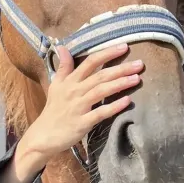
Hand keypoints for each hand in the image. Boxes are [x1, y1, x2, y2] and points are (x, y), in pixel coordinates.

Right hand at [16, 44, 142, 176]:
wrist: (43, 136)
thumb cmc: (53, 110)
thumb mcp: (56, 85)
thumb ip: (63, 67)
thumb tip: (62, 47)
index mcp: (70, 81)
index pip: (90, 62)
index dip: (107, 53)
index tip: (124, 46)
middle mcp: (74, 91)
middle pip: (99, 76)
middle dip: (120, 68)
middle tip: (140, 64)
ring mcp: (78, 107)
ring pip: (100, 91)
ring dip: (119, 84)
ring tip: (137, 78)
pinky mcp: (81, 123)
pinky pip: (100, 113)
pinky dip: (113, 107)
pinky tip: (127, 101)